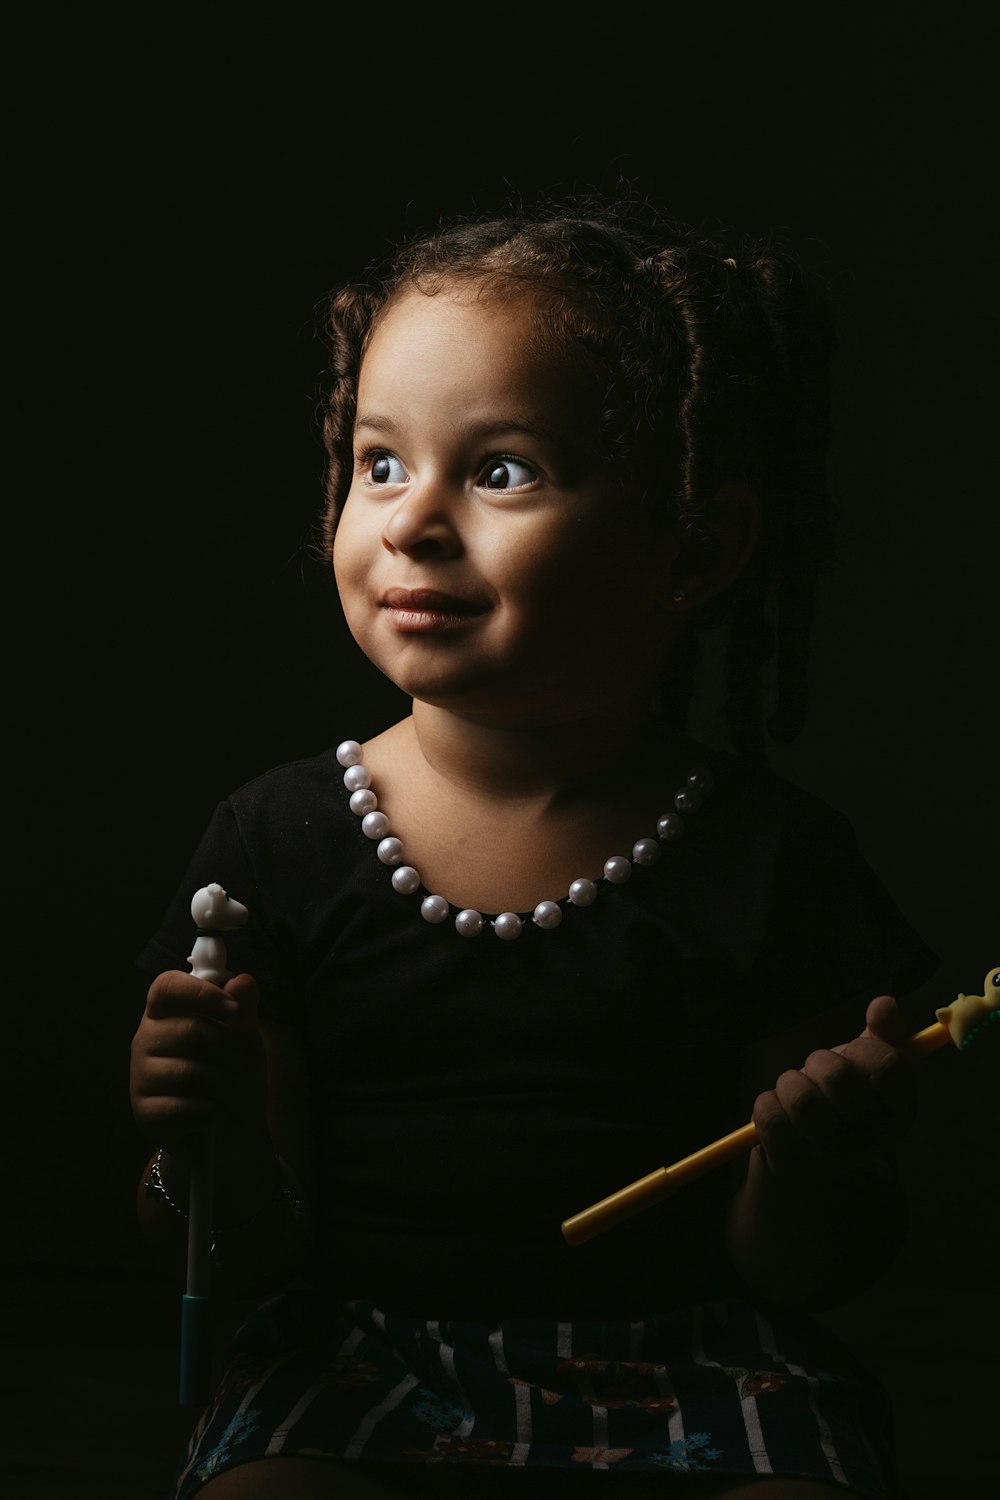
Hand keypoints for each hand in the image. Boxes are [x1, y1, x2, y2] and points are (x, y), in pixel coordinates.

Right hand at [130, 970, 267, 1151]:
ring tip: (232, 1090)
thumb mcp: (243, 1033)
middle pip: (190, 1031)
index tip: (236, 1010)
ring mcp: (141, 1076)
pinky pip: (184, 1107)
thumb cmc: (231, 1067)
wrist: (230, 1123)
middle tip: (245, 1063)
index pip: (167, 987)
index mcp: (165, 1010)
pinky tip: (216, 1113)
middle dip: (230, 1049)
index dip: (202, 994)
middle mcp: (145, 1038)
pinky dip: (212, 1112)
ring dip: (225, 1084)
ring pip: (189, 1073)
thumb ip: (243, 1007)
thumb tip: (243, 980)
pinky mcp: (144, 1112)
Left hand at [751, 994, 916, 1180]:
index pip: (889, 1065)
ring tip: (797, 1090)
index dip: (863, 1050)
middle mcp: (872, 1138)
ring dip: (791, 1083)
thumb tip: (884, 1003)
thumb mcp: (868, 1064)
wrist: (815, 1148)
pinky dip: (767, 1102)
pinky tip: (780, 1109)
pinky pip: (769, 1115)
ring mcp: (833, 1156)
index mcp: (899, 1109)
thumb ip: (883, 1031)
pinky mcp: (794, 1163)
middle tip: (817, 1071)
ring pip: (801, 1099)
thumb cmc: (845, 1096)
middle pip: (837, 1077)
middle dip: (818, 1062)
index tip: (854, 1051)